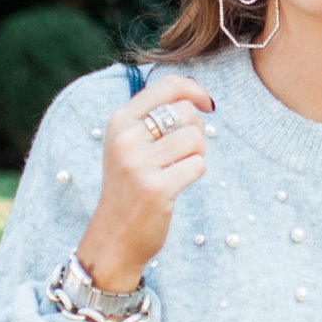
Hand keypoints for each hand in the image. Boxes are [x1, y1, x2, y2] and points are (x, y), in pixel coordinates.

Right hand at [78, 76, 214, 290]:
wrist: (115, 235)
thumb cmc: (130, 186)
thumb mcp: (129, 144)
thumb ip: (154, 117)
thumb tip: (196, 93)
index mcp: (120, 121)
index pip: (167, 86)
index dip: (195, 90)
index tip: (207, 104)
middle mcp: (126, 138)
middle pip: (186, 112)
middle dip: (196, 130)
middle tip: (184, 152)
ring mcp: (139, 163)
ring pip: (195, 139)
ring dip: (196, 155)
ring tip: (177, 169)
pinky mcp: (156, 188)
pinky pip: (197, 166)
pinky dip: (195, 173)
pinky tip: (176, 184)